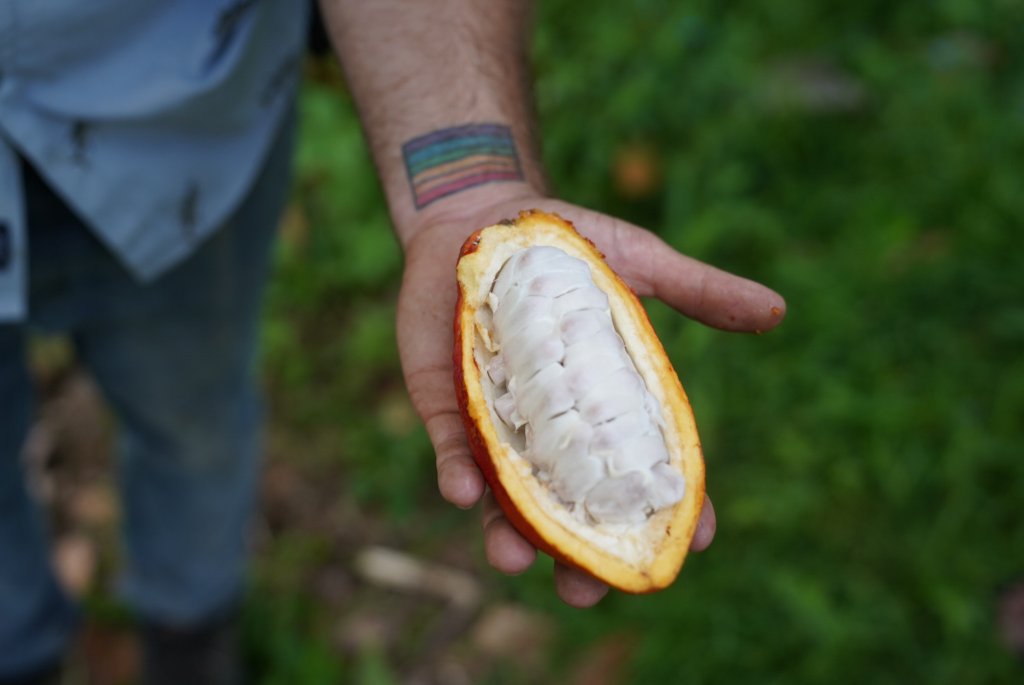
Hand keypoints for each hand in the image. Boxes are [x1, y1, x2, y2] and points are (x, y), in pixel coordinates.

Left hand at [396, 190, 784, 606]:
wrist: (476, 217)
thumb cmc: (562, 243)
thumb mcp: (636, 262)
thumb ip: (697, 291)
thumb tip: (777, 311)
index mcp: (606, 401)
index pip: (643, 469)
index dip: (671, 509)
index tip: (695, 541)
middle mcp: (555, 425)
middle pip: (573, 506)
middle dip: (580, 555)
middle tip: (589, 592)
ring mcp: (499, 421)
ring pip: (507, 497)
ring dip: (510, 535)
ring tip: (517, 560)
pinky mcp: (446, 405)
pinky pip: (449, 450)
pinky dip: (455, 474)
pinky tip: (462, 493)